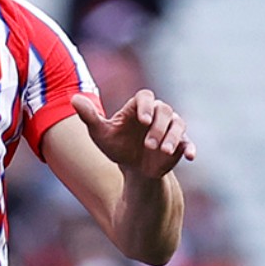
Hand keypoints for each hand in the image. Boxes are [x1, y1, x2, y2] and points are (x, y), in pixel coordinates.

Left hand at [73, 90, 195, 177]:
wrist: (132, 168)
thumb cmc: (116, 146)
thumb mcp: (100, 133)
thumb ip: (89, 116)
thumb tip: (74, 99)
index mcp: (138, 107)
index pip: (146, 97)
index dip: (147, 106)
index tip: (144, 121)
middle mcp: (157, 114)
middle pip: (165, 110)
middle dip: (159, 127)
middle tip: (149, 145)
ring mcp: (170, 128)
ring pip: (178, 124)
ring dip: (173, 137)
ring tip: (164, 151)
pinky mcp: (180, 143)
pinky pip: (188, 142)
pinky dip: (190, 147)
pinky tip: (190, 156)